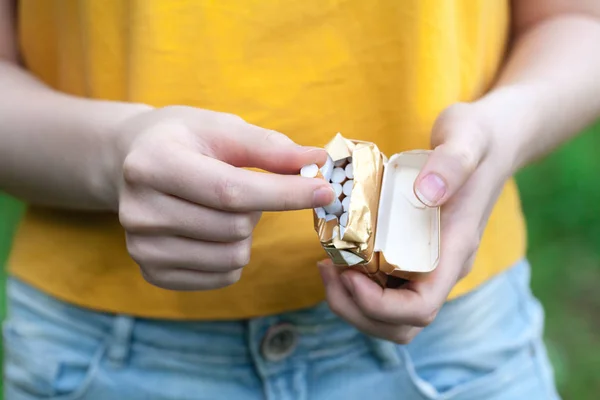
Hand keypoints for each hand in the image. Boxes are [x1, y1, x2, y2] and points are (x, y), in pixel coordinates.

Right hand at [114, 106, 334, 290]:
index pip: (230, 191)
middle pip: (234, 226)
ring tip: (226, 207)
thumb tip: (317, 160)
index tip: (325, 190)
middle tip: (245, 187)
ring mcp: (140, 246)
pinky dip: (234, 256)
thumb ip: (269, 147)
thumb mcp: (223, 129)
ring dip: (246, 233)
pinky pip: (221, 277)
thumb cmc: (186, 140)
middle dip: (259, 208)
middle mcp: (138, 210)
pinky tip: (216, 230)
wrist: (135, 162)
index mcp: (152, 164)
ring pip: (231, 256)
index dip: (284, 193)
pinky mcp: (151, 271)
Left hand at [318, 103, 513, 342]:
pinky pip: (382, 288)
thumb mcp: (467, 138)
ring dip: (351, 302)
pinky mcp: (411, 254)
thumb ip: (452, 163)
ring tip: (327, 266)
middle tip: (327, 271)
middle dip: (356, 310)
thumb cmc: (478, 139)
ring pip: (389, 315)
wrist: (488, 142)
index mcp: (454, 251)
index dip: (379, 305)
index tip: (348, 273)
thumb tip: (426, 192)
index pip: (421, 308)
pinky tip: (336, 253)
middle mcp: (441, 267)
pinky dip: (354, 284)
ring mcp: (426, 264)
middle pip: (400, 324)